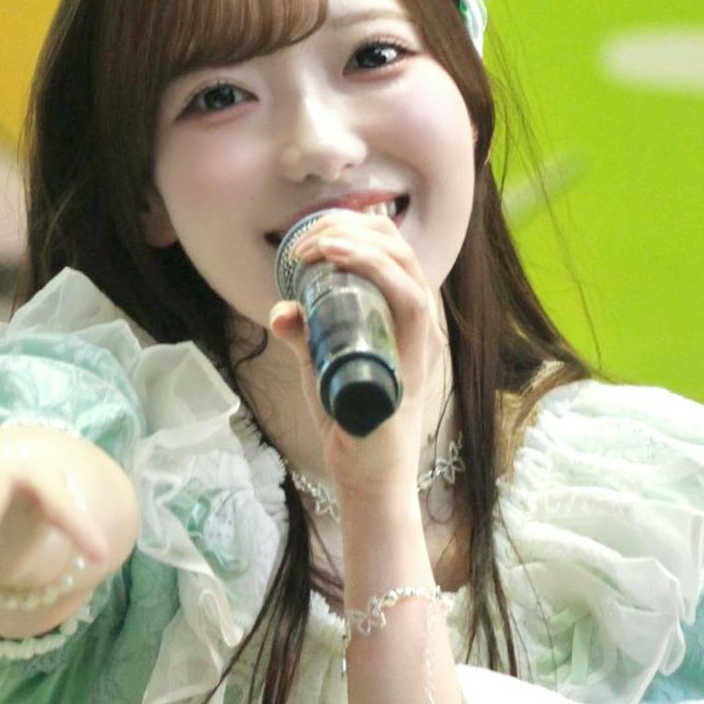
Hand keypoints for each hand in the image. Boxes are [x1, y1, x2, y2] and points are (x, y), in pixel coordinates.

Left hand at [266, 209, 447, 502]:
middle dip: (352, 228)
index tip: (313, 234)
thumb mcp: (319, 366)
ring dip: (358, 241)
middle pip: (399, 249)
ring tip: (317, 243)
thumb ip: (304, 336)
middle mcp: (420, 324)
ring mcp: (421, 341)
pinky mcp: (414, 359)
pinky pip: (407, 300)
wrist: (365, 474)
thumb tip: (281, 309)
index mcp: (403, 318)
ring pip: (404, 265)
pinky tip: (339, 254)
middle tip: (308, 239)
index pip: (393, 253)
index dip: (357, 229)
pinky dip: (373, 268)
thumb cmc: (349, 422)